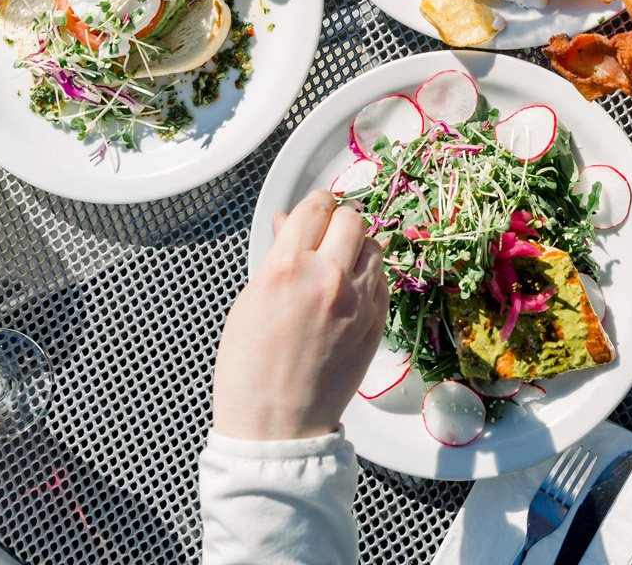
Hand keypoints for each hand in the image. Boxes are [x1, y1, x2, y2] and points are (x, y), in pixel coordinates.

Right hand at [211, 191, 388, 440]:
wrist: (278, 427)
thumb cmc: (251, 371)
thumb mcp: (249, 302)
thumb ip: (276, 255)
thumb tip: (288, 223)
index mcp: (287, 268)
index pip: (316, 206)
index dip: (313, 206)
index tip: (311, 212)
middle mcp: (328, 278)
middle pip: (352, 218)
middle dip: (337, 221)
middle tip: (325, 236)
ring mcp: (358, 302)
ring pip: (374, 246)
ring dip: (357, 247)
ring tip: (337, 265)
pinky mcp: (377, 324)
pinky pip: (382, 280)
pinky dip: (368, 277)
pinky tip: (349, 291)